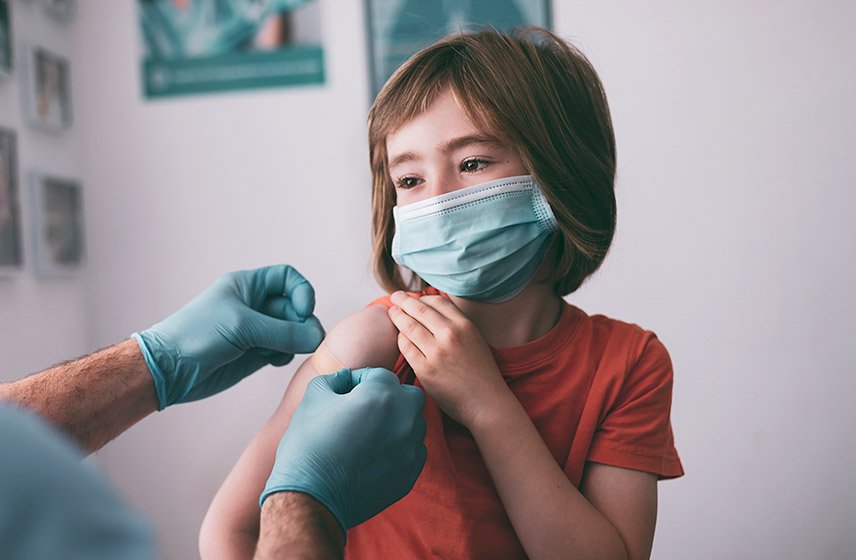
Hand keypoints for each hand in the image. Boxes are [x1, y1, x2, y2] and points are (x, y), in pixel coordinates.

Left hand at [133, 265, 323, 408]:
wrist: (169, 370)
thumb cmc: (196, 336)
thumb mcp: (242, 326)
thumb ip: (283, 332)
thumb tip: (316, 338)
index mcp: (248, 286)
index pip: (288, 278)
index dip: (301, 293)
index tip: (303, 312)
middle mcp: (254, 305)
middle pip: (294, 308)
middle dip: (303, 323)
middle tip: (307, 341)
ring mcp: (256, 331)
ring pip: (292, 331)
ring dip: (297, 341)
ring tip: (286, 352)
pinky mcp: (255, 354)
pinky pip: (283, 351)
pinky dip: (286, 355)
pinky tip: (273, 361)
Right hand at [260, 368, 426, 532]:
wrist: (311, 496)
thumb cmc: (309, 443)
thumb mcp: (314, 396)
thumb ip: (336, 378)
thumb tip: (347, 378)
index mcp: (382, 394)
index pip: (380, 374)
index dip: (360, 380)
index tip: (346, 394)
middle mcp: (404, 418)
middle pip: (408, 395)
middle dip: (390, 397)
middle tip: (365, 410)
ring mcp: (410, 448)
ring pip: (415, 423)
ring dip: (398, 422)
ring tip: (370, 433)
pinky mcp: (410, 474)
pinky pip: (415, 450)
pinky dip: (401, 448)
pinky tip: (376, 454)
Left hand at [387, 292, 510, 427]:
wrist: (485, 401)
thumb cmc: (481, 372)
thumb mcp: (475, 339)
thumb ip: (456, 325)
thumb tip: (433, 311)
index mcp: (465, 325)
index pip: (437, 301)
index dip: (423, 298)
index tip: (414, 298)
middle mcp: (450, 335)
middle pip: (420, 310)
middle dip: (404, 301)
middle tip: (395, 297)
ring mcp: (436, 352)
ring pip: (409, 327)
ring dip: (398, 318)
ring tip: (393, 313)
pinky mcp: (425, 369)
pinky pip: (406, 348)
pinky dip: (401, 340)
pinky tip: (400, 337)